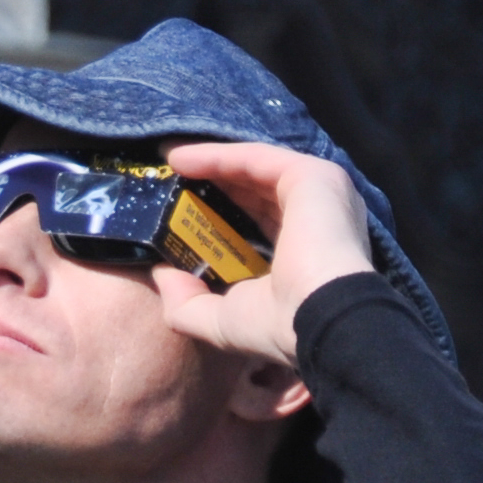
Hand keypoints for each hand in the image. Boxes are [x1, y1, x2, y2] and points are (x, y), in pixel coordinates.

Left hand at [151, 142, 373, 368]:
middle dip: (211, 186)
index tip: (177, 214)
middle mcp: (316, 220)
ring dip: (209, 164)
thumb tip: (160, 274)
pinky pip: (255, 158)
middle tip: (167, 183)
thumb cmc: (280, 326)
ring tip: (167, 163)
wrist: (322, 319)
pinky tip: (178, 159)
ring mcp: (319, 194)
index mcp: (304, 255)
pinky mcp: (312, 175)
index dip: (218, 217)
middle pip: (254, 193)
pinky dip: (216, 156)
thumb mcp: (221, 321)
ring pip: (255, 170)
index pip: (257, 226)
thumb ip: (187, 302)